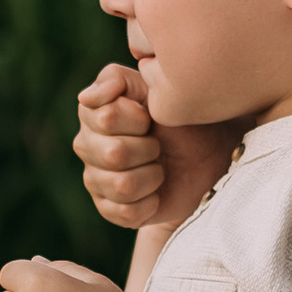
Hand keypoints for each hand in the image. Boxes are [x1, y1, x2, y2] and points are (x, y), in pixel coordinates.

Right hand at [74, 62, 238, 238]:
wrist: (205, 156)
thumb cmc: (178, 119)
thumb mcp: (153, 88)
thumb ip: (116, 79)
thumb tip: (86, 98)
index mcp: (91, 115)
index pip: (108, 118)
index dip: (139, 119)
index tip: (149, 119)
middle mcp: (86, 146)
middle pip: (114, 154)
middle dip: (149, 149)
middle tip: (158, 146)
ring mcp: (95, 180)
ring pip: (122, 185)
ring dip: (152, 176)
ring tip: (158, 168)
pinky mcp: (109, 209)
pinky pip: (127, 212)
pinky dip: (151, 202)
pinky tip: (156, 192)